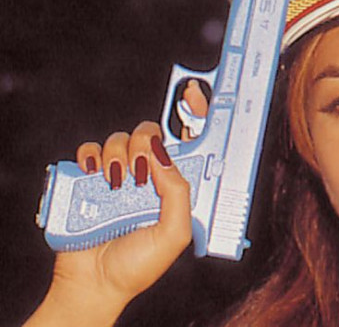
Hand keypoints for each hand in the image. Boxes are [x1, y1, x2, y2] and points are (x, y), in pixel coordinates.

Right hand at [25, 122, 191, 326]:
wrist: (94, 284)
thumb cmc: (136, 266)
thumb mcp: (174, 234)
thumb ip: (178, 194)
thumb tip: (164, 157)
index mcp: (170, 190)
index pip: (180, 150)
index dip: (183, 134)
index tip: (183, 122)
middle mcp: (145, 179)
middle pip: (148, 136)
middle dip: (144, 143)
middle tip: (139, 169)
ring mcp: (116, 177)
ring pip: (119, 139)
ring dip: (118, 153)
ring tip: (116, 181)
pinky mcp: (87, 181)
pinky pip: (88, 152)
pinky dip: (90, 156)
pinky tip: (94, 173)